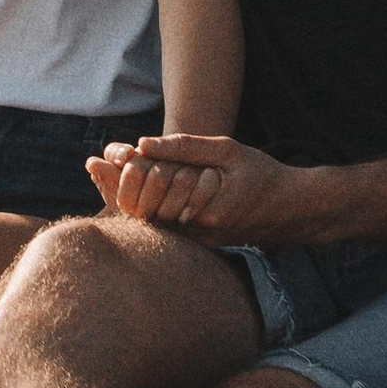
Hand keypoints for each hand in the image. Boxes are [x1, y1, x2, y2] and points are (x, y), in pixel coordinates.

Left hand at [85, 134, 313, 246]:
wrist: (292, 209)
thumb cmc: (261, 174)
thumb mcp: (227, 151)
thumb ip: (186, 147)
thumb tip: (143, 144)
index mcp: (201, 210)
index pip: (147, 199)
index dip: (121, 181)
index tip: (98, 163)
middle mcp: (196, 232)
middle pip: (143, 215)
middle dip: (120, 190)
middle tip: (94, 166)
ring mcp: (198, 242)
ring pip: (152, 224)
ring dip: (132, 201)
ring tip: (108, 175)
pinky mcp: (201, 244)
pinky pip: (166, 229)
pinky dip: (150, 210)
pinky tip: (139, 193)